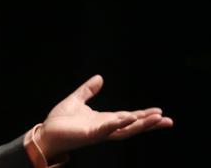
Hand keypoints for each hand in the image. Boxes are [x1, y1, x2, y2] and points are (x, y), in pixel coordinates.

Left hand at [35, 75, 173, 159]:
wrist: (46, 133)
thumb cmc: (60, 121)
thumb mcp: (76, 100)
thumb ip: (88, 90)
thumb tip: (100, 78)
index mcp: (103, 119)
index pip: (128, 117)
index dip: (143, 115)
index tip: (159, 112)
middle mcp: (104, 127)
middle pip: (132, 126)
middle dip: (149, 123)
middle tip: (168, 120)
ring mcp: (98, 132)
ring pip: (124, 129)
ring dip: (140, 125)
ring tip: (157, 119)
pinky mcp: (89, 134)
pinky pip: (106, 130)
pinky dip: (118, 124)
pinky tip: (129, 118)